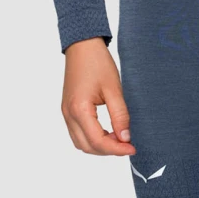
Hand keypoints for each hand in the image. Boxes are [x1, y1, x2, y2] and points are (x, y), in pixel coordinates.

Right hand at [59, 37, 136, 155]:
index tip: (132, 148)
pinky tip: (108, 131)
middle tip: (127, 144)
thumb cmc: (98, 63)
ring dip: (99, 146)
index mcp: (79, 109)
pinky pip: (78, 133)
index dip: (116, 149)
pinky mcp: (68, 110)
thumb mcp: (114, 89)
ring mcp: (66, 113)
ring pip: (81, 143)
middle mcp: (69, 114)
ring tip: (119, 138)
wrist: (82, 46)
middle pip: (87, 146)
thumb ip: (120, 115)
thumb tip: (125, 138)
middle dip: (108, 150)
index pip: (98, 141)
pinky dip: (92, 138)